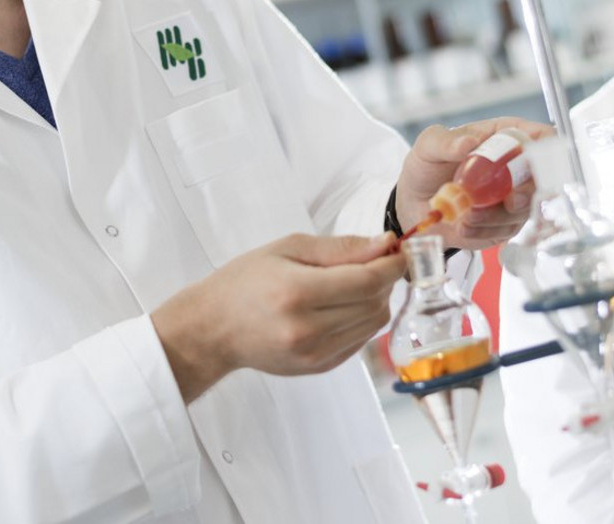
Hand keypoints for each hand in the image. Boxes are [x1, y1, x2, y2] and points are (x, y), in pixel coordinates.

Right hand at [152, 233, 405, 401]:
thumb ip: (341, 248)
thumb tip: (385, 245)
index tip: (399, 251)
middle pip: (375, 304)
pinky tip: (344, 306)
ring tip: (356, 283)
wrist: (214, 328)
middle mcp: (308, 329)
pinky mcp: (318, 368)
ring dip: (376, 300)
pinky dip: (362, 320)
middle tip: (374, 263)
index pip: (367, 280)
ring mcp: (314, 354)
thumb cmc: (245, 281)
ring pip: (373, 325)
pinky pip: (360, 342)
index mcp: (297, 293)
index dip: (392, 265)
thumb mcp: (288, 248)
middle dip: (385, 280)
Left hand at [395, 116, 552, 250]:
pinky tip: (463, 226)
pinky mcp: (503, 224)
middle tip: (509, 202)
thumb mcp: (429, 145)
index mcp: (506, 137)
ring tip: (467, 216)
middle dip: (529, 193)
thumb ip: (446, 141)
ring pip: (525, 209)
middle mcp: (516, 167)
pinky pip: (505, 230)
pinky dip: (485, 230)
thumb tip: (468, 142)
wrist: (414, 203)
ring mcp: (512, 197)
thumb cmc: (426, 166)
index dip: (548, 150)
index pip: (543, 138)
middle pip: (543, 178)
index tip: (533, 165)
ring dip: (498, 216)